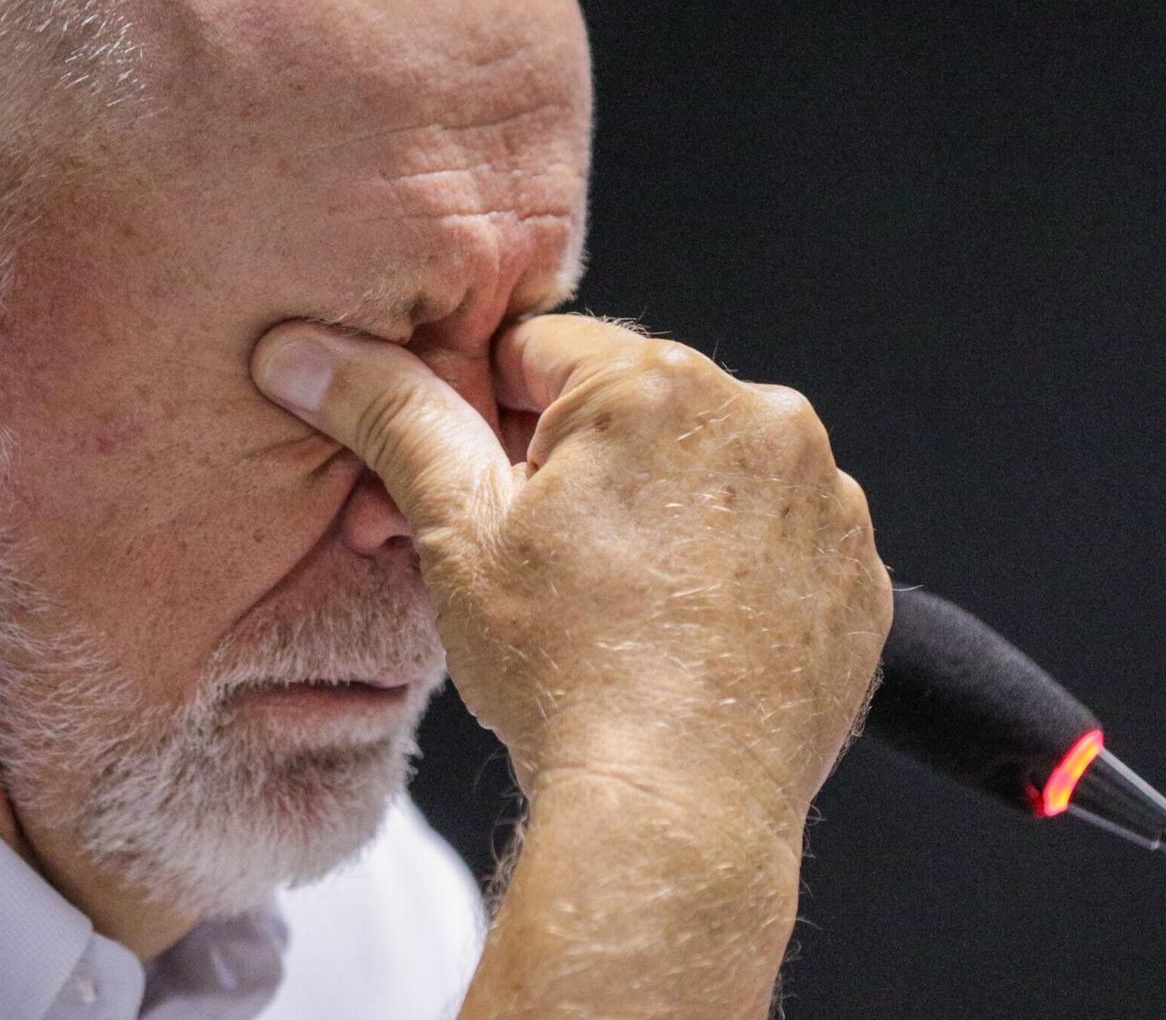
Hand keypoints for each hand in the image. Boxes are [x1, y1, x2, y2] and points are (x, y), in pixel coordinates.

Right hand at [252, 314, 889, 825]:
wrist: (674, 816)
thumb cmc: (566, 676)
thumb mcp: (456, 533)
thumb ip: (391, 416)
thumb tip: (307, 349)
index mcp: (660, 385)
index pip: (543, 349)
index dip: (490, 416)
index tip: (481, 487)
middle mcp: (765, 420)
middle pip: (635, 408)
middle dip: (578, 464)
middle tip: (538, 560)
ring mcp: (825, 500)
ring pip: (707, 470)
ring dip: (661, 509)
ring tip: (615, 604)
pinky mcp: (858, 575)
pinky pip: (775, 537)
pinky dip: (730, 566)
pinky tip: (682, 630)